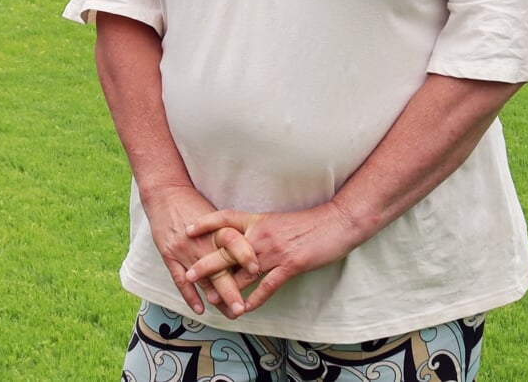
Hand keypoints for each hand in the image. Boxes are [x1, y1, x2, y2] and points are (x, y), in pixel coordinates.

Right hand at [141, 184, 247, 317]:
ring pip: (202, 280)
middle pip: (218, 269)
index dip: (245, 256)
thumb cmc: (194, 204)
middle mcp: (201, 241)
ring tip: (229, 313)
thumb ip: (230, 234)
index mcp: (216, 228)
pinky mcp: (169, 255)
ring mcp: (184, 250)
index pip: (233, 243)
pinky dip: (190, 296)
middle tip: (242, 308)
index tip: (257, 271)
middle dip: (231, 291)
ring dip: (216, 299)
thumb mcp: (216, 215)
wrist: (165, 194)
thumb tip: (252, 250)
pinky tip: (200, 309)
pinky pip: (180, 280)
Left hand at [182, 203, 361, 318]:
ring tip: (212, 299)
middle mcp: (263, 234)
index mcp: (260, 219)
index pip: (227, 218)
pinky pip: (268, 286)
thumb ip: (261, 229)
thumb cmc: (311, 221)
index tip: (188, 229)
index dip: (206, 223)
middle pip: (228, 249)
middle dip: (208, 263)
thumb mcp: (280, 220)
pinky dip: (255, 299)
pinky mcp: (291, 265)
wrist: (338, 221)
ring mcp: (276, 251)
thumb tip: (244, 240)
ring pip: (244, 272)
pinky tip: (245, 309)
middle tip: (190, 273)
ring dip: (227, 287)